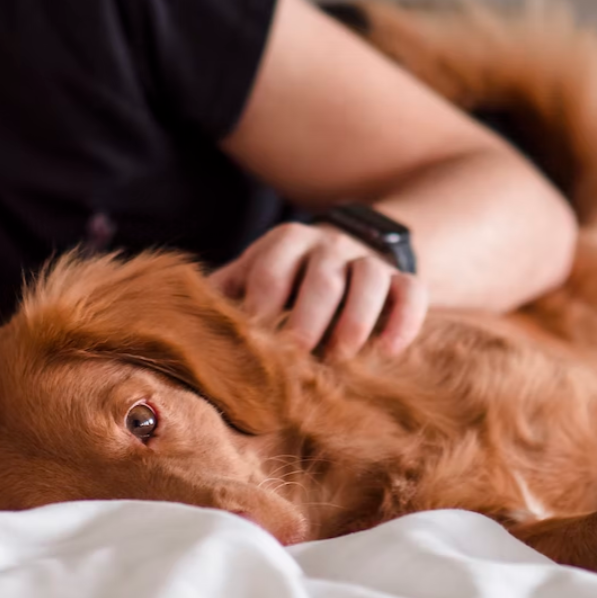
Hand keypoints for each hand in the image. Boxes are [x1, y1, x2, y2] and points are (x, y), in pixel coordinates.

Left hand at [208, 222, 427, 359]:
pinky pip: (412, 292)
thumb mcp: (253, 275)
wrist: (347, 251)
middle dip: (309, 314)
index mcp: (286, 242)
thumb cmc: (286, 278)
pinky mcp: (403, 279)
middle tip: (297, 351)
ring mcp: (369, 261)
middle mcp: (329, 245)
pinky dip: (404, 320)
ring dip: (357, 317)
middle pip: (323, 275)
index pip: (271, 268)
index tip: (254, 338)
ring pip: (371, 278)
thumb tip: (184, 328)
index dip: (262, 303)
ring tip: (342, 355)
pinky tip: (388, 352)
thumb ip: (224, 294)